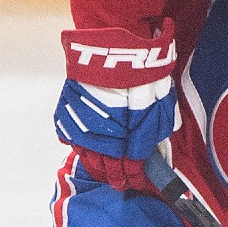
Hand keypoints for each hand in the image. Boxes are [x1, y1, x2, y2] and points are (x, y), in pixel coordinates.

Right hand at [54, 22, 177, 191]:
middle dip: (114, 176)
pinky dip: (77, 144)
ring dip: (96, 165)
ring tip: (103, 172)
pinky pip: (69, 135)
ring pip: (87, 155)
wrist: (114, 43)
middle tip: (119, 183)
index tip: (137, 181)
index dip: (134, 176)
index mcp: (126, 136)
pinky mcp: (67, 110)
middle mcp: (101, 135)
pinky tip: (83, 149)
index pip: (129, 166)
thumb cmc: (142, 72)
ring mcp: (81, 123)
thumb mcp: (159, 103)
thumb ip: (155, 130)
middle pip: (106, 165)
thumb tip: (152, 151)